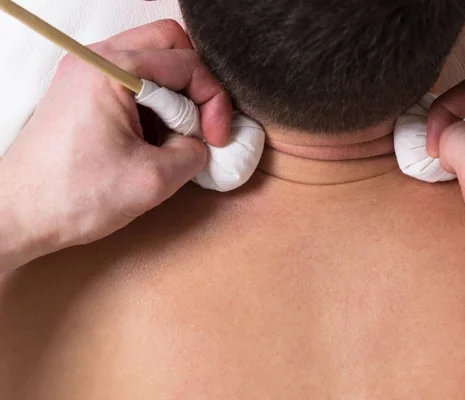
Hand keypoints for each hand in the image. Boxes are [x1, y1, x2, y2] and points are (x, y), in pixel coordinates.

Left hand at [0, 20, 231, 269]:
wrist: (20, 214)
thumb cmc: (75, 196)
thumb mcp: (155, 179)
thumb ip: (195, 152)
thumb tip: (203, 142)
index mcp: (112, 70)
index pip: (187, 64)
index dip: (214, 102)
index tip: (217, 138)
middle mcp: (96, 58)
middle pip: (169, 44)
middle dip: (196, 84)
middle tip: (201, 125)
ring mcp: (86, 71)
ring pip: (152, 59)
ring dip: (175, 93)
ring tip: (175, 135)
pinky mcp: (83, 89)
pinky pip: (133, 78)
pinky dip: (154, 101)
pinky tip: (153, 136)